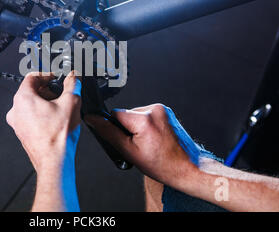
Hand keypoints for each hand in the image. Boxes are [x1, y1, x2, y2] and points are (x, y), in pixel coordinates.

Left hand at [6, 71, 81, 173]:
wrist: (54, 160)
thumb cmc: (58, 136)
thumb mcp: (71, 102)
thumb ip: (72, 84)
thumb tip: (73, 77)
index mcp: (23, 98)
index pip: (32, 77)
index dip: (46, 75)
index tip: (55, 78)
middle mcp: (15, 110)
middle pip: (30, 91)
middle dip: (47, 90)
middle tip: (61, 93)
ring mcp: (17, 123)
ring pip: (30, 105)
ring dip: (45, 102)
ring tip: (60, 107)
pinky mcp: (22, 133)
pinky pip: (30, 117)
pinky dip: (42, 114)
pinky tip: (55, 120)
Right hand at [85, 104, 200, 188]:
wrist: (185, 168)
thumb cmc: (161, 164)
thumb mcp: (128, 152)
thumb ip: (108, 133)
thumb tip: (93, 119)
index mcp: (144, 119)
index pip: (115, 114)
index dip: (116, 128)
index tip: (125, 140)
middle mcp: (154, 110)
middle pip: (126, 114)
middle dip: (128, 128)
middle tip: (139, 145)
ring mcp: (162, 109)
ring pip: (136, 115)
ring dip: (137, 127)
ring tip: (148, 143)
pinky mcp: (166, 111)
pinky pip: (146, 115)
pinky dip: (146, 125)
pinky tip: (154, 138)